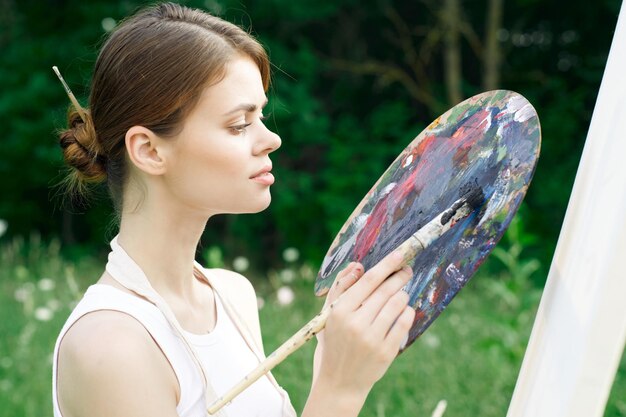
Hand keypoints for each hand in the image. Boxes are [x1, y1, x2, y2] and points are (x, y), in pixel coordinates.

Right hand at [314, 250, 415, 397]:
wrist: (339, 381)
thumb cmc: (334, 341)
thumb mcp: (329, 314)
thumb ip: (341, 287)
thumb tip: (358, 266)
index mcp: (340, 311)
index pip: (368, 280)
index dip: (387, 264)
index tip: (400, 254)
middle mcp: (356, 323)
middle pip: (386, 290)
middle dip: (399, 276)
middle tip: (407, 270)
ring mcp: (372, 338)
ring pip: (397, 304)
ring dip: (402, 294)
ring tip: (401, 293)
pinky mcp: (386, 351)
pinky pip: (404, 322)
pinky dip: (407, 312)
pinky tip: (404, 310)